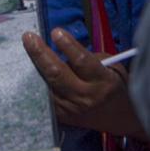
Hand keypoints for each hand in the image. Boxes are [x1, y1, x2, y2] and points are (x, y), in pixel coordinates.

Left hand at [22, 27, 144, 137]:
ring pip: (48, 84)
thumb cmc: (115, 84)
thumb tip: (61, 47)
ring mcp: (72, 109)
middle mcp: (86, 97)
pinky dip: (40, 79)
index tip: (55, 32)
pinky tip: (34, 66)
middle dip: (40, 54)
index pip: (81, 62)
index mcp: (103, 82)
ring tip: (29, 45)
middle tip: (29, 37)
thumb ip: (89, 57)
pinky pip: (46, 95)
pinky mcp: (62, 117)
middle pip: (57, 74)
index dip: (67, 46)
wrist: (120, 118)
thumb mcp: (112, 67)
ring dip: (36, 64)